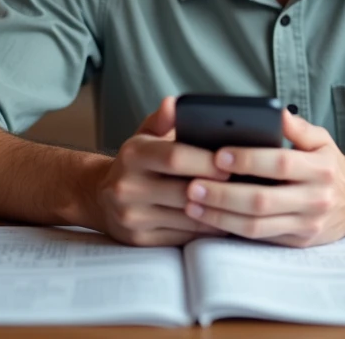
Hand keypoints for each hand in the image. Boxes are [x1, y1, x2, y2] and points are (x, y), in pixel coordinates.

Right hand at [94, 96, 229, 246]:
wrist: (100, 198)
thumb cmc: (135, 163)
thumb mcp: (143, 136)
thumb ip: (162, 120)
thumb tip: (174, 103)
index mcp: (133, 155)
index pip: (174, 157)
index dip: (206, 161)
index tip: (230, 162)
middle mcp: (128, 187)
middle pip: (185, 190)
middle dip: (218, 189)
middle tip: (245, 185)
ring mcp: (133, 217)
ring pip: (188, 218)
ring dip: (218, 211)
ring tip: (240, 203)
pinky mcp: (140, 241)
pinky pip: (183, 237)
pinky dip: (206, 229)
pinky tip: (222, 219)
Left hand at [184, 111, 344, 246]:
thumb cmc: (329, 165)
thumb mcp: (321, 140)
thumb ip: (297, 128)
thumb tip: (277, 114)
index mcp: (320, 169)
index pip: (279, 163)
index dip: (248, 160)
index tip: (218, 155)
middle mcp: (315, 199)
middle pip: (262, 200)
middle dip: (223, 194)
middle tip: (192, 185)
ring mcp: (307, 224)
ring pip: (257, 226)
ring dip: (220, 217)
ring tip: (192, 205)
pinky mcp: (297, 242)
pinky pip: (259, 238)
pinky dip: (231, 229)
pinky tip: (208, 219)